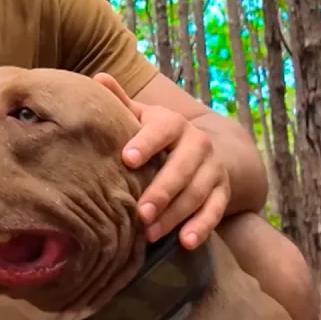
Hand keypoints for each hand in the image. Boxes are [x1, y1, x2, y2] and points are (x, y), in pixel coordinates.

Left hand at [93, 73, 230, 249]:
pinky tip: (186, 242)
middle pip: (181, 168)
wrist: (209, 149)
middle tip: (140, 212)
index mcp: (173, 124)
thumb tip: (98, 77)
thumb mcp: (144, 117)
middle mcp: (197, 144)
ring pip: (196, 193)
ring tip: (150, 233)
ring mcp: (213, 170)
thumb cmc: (160, 135)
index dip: (146, 143)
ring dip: (175, 214)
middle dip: (161, 191)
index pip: (162, 129)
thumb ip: (122, 102)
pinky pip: (215, 211)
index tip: (126, 159)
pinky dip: (202, 227)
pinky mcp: (223, 193)